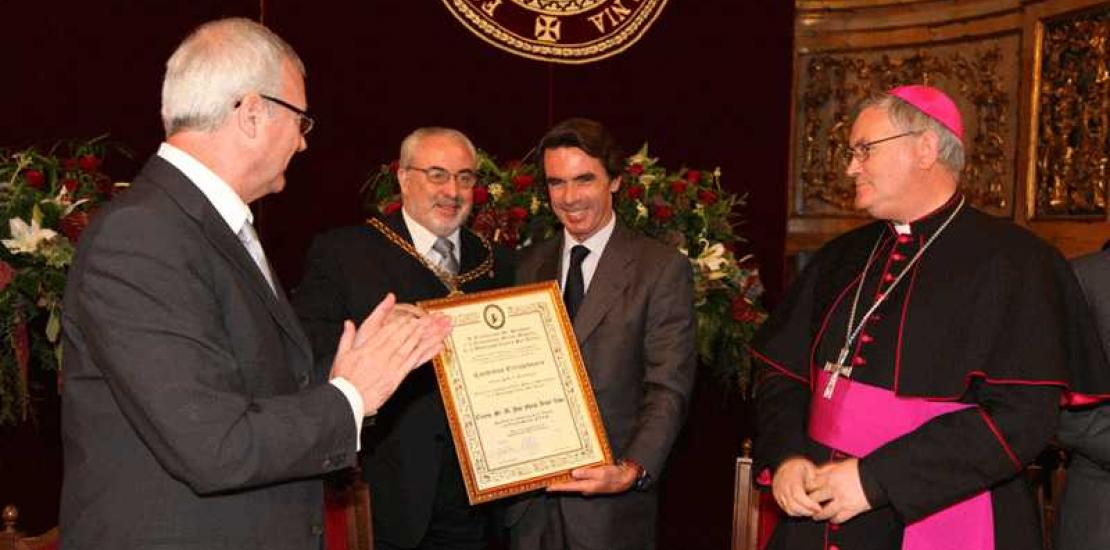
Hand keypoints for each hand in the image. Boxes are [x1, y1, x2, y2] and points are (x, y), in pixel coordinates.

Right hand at [329, 293, 451, 411]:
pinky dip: (422, 354)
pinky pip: (411, 363)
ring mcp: (389, 367)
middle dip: (411, 327)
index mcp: (367, 349)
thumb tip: (349, 324)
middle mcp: (379, 356)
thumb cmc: (343, 381)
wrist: (347, 401)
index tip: (406, 317)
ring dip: (418, 337)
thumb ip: (347, 337)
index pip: (385, 332)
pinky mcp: (395, 378)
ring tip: (428, 328)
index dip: (397, 323)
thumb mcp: (341, 356)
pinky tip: (430, 348)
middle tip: (422, 319)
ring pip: (406, 348)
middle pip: (398, 337)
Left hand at [546, 463, 638, 494]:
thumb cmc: (616, 476)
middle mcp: (586, 486)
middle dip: (559, 481)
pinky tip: (571, 469)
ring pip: (574, 481)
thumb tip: (574, 473)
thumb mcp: (602, 473)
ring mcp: (590, 484)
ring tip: (556, 472)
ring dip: (566, 477)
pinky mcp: (593, 480)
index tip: (546, 486)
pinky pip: (581, 477)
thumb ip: (588, 473)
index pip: (568, 487)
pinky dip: (574, 474)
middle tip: (547, 477)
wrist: (627, 478)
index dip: (557, 487)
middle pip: (569, 485)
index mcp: (587, 486)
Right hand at [771, 457, 821, 516]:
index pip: (798, 495)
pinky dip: (796, 512)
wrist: (786, 466)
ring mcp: (778, 492)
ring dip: (802, 513)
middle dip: (807, 511)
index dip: (809, 504)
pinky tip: (805, 510)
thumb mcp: (809, 468)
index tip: (819, 508)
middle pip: (793, 505)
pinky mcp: (777, 498)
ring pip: (789, 509)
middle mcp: (782, 485)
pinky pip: (786, 509)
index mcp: (790, 477)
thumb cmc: (800, 467)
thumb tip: (823, 489)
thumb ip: (815, 479)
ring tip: (812, 511)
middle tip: (818, 511)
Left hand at [807, 458, 870, 523]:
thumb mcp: (842, 464)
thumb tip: (817, 471)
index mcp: (831, 476)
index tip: (804, 491)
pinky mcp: (851, 510)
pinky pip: (839, 518)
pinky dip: (834, 520)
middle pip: (814, 499)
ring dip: (818, 515)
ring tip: (815, 516)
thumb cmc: (862, 469)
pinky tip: (833, 519)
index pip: (811, 484)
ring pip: (824, 512)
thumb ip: (828, 468)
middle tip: (806, 505)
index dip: (806, 489)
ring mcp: (842, 500)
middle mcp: (834, 489)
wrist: (878, 477)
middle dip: (809, 502)